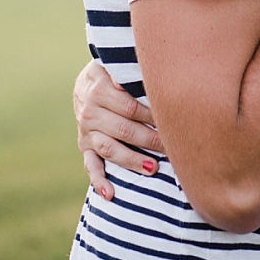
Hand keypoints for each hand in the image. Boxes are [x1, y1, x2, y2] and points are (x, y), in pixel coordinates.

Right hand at [73, 60, 162, 198]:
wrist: (88, 82)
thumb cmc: (115, 74)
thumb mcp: (117, 65)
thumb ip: (131, 70)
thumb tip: (155, 72)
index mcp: (99, 88)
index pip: (131, 106)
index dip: (154, 116)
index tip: (174, 122)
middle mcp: (90, 110)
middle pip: (124, 129)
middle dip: (151, 139)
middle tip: (172, 147)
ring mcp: (86, 130)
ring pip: (109, 149)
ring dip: (132, 160)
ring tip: (153, 168)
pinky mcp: (85, 146)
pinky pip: (90, 166)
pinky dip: (99, 181)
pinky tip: (110, 194)